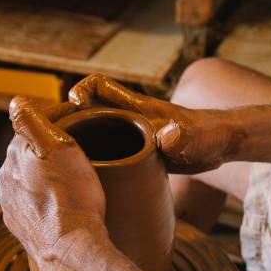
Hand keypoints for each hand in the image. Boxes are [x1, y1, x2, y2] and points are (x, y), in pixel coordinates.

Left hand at [0, 96, 107, 270]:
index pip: (36, 123)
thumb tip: (17, 101)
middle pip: (33, 151)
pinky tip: (63, 203)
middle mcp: (6, 177)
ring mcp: (12, 204)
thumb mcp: (59, 146)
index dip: (61, 117)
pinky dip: (47, 199)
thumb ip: (33, 119)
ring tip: (75, 176)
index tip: (82, 118)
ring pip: (32, 178)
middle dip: (53, 146)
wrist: (71, 250)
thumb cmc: (71, 197)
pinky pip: (35, 204)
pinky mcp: (21, 226)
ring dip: (48, 174)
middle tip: (84, 145)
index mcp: (15, 153)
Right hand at [69, 73, 242, 172]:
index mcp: (137, 109)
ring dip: (73, 143)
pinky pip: (103, 153)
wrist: (221, 147)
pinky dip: (89, 162)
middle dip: (65, 120)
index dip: (82, 91)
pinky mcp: (132, 154)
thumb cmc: (212, 138)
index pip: (100, 86)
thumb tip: (166, 135)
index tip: (72, 105)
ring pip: (91, 133)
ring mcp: (128, 137)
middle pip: (86, 112)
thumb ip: (184, 137)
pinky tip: (81, 184)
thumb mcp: (199, 140)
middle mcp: (127, 119)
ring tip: (55, 164)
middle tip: (50, 140)